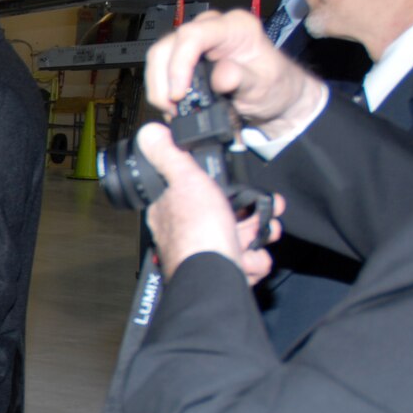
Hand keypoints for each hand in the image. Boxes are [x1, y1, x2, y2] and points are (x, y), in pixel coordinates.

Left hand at [136, 123, 283, 282]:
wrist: (214, 278)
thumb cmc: (198, 232)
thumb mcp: (185, 181)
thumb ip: (171, 156)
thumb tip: (150, 133)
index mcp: (173, 211)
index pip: (202, 192)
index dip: (227, 188)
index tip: (244, 188)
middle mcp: (188, 235)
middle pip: (229, 215)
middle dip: (253, 215)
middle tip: (262, 214)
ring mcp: (207, 255)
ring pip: (244, 239)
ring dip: (258, 237)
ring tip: (258, 238)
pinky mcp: (225, 273)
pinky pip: (249, 262)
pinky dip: (254, 262)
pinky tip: (248, 261)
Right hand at [143, 10, 327, 142]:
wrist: (274, 97)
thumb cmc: (274, 87)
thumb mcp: (265, 85)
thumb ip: (244, 79)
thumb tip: (221, 76)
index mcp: (235, 27)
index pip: (193, 35)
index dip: (179, 64)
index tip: (179, 94)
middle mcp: (212, 28)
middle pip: (168, 45)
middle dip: (163, 80)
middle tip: (173, 108)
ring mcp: (196, 41)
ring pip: (159, 56)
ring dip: (159, 86)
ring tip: (173, 110)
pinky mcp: (185, 56)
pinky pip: (161, 68)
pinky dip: (161, 89)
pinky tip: (173, 106)